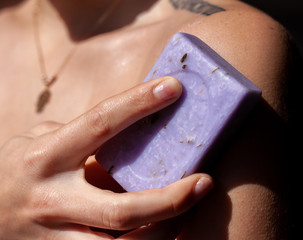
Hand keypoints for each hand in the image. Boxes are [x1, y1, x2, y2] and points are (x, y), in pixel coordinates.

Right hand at [0, 77, 212, 238]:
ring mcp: (55, 238)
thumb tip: (129, 125)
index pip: (100, 123)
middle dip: (169, 200)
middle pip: (121, 210)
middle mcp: (52, 200)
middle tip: (205, 182)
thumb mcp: (39, 144)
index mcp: (47, 157)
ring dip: (162, 233)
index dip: (138, 103)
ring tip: (190, 213)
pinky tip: (163, 232)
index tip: (174, 87)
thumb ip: (80, 137)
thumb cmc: (17, 172)